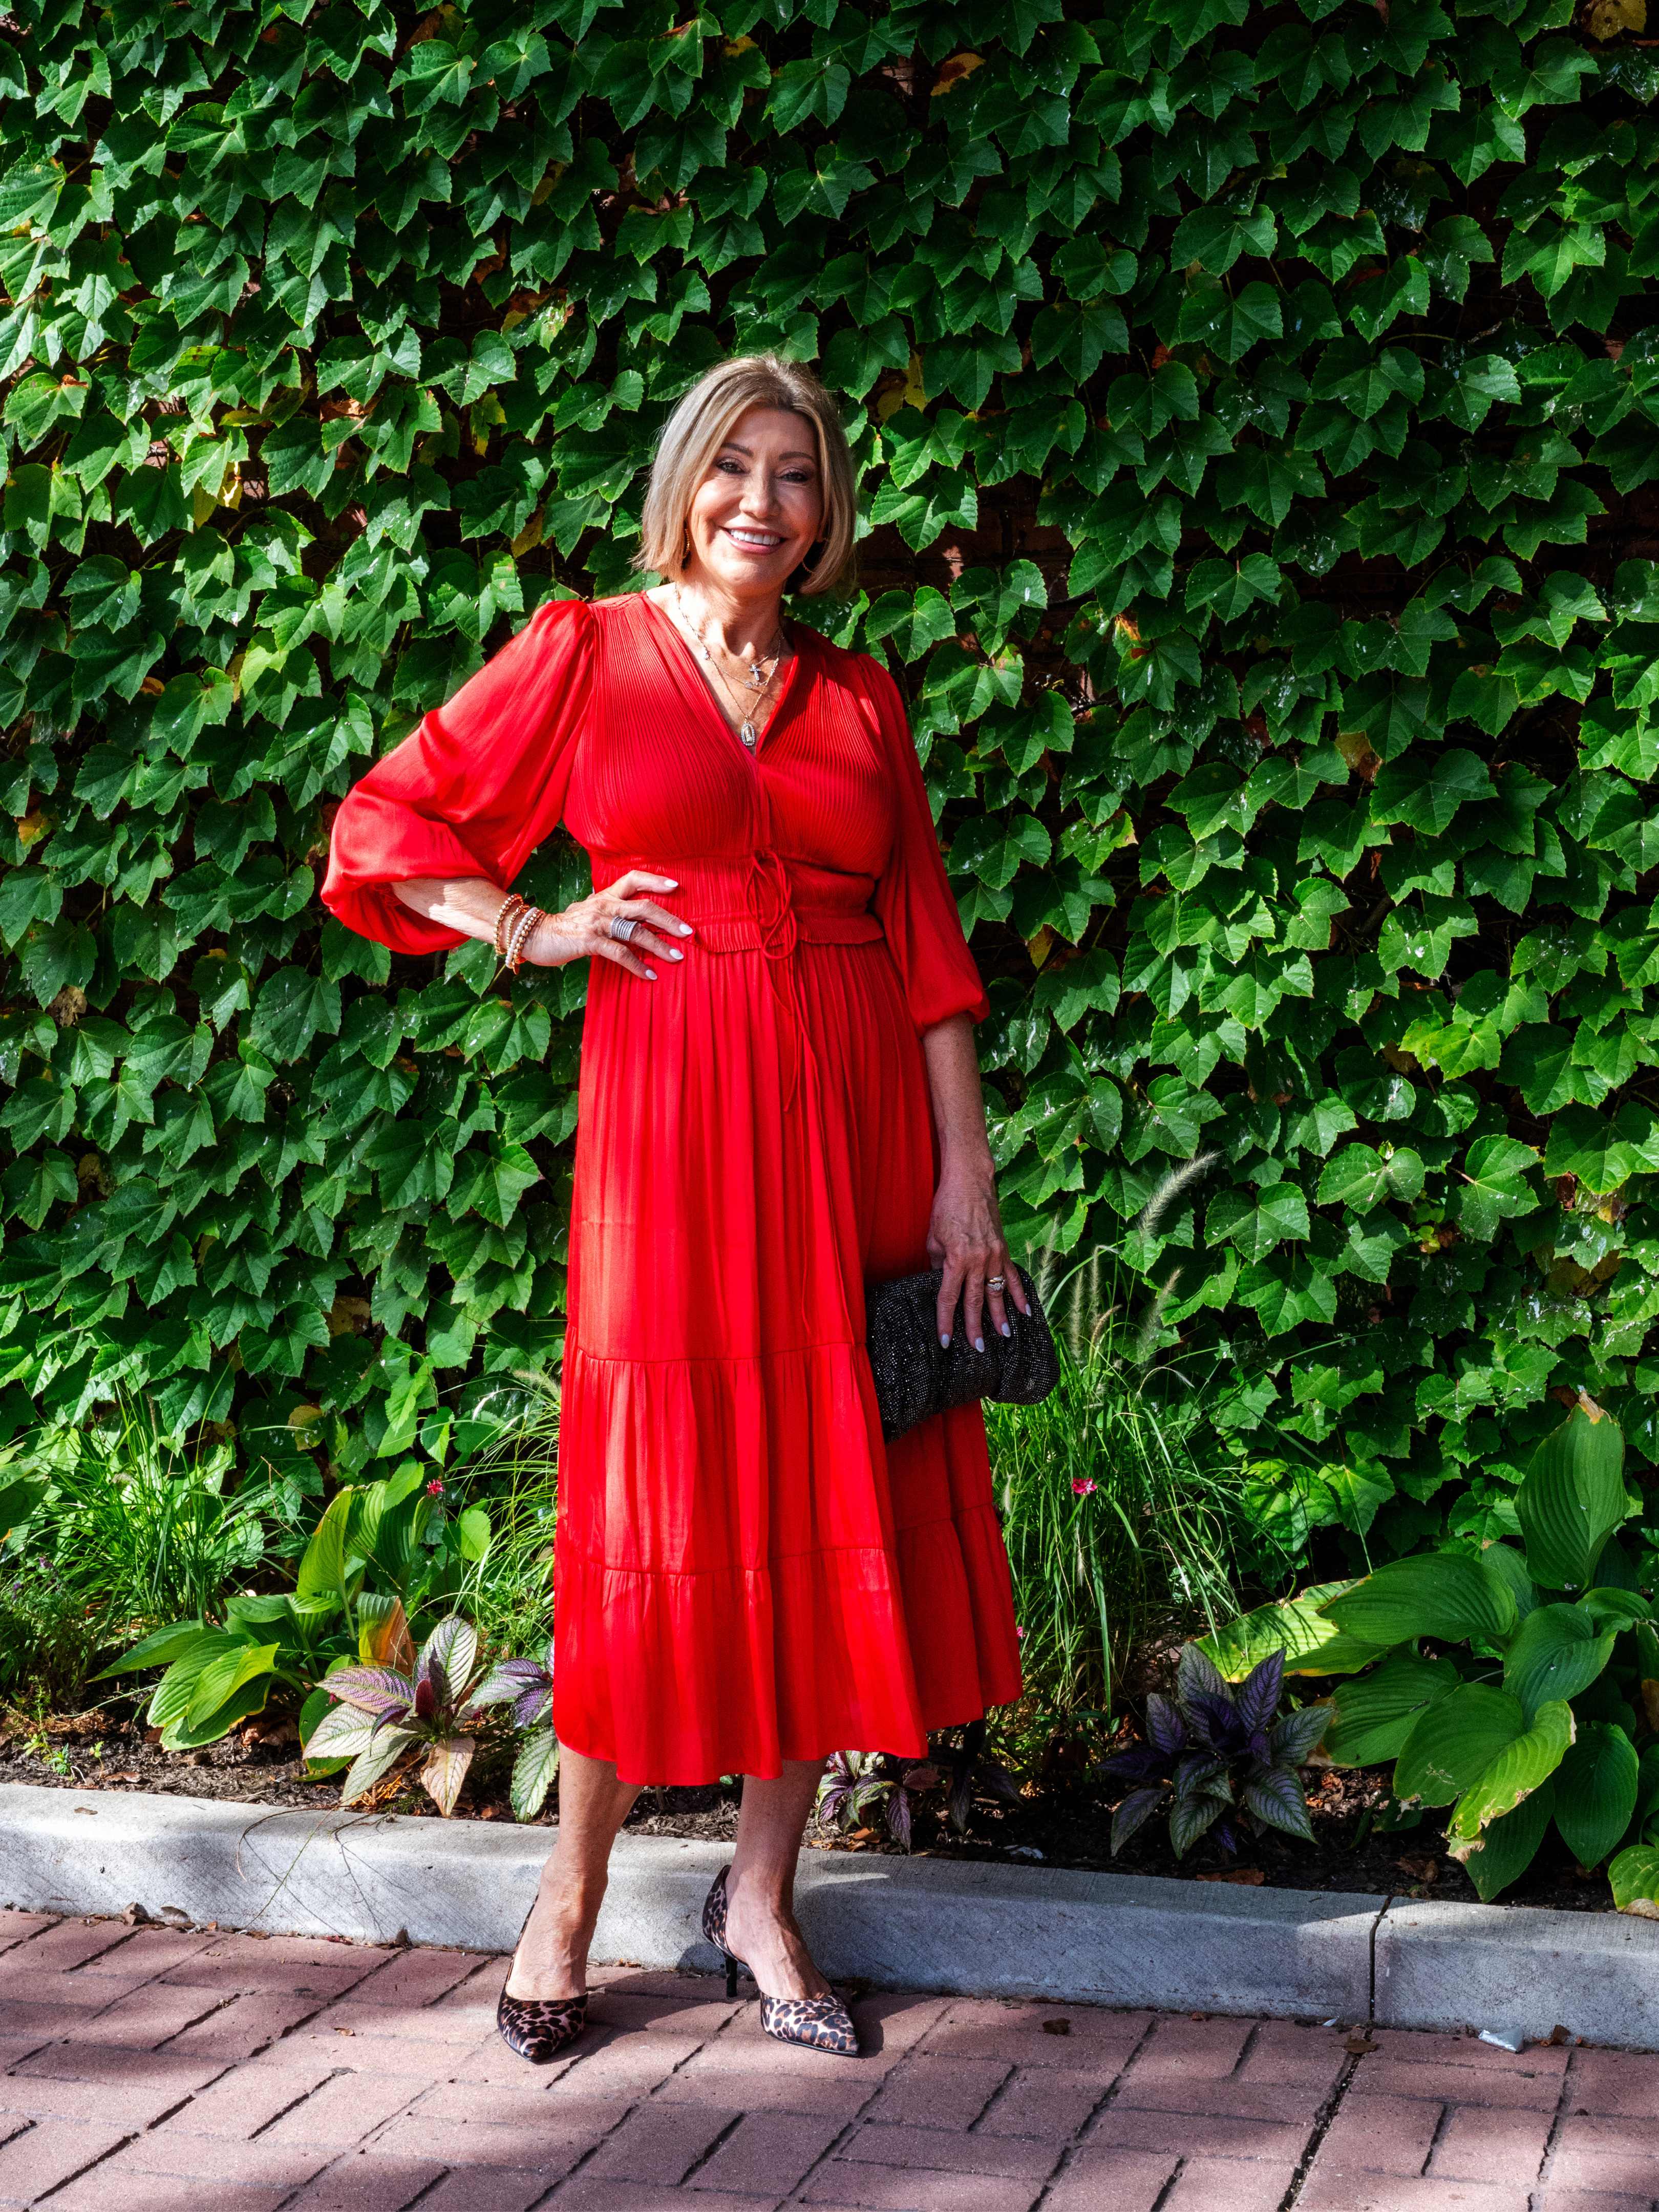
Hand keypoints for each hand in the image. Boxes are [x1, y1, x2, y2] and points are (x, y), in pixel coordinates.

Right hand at [525, 869, 692, 981]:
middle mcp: (604, 905)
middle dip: (670, 920)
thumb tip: (627, 913)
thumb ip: (607, 910)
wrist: (534, 935)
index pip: (634, 879)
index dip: (656, 880)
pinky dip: (637, 965)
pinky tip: (649, 975)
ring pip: (637, 931)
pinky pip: (620, 953)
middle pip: (645, 907)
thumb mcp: (587, 911)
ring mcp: (598, 922)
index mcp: (605, 896)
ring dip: (660, 946)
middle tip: (688, 932)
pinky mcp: (590, 941)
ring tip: (676, 957)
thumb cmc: (564, 926)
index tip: (676, 886)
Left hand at [925, 1145, 1028, 1353]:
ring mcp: (994, 1256)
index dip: (946, 1322)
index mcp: (956, 1260)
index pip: (949, 1298)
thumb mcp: (933, 1237)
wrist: (970, 1182)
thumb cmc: (946, 1208)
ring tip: (1004, 1336)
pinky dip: (1019, 1294)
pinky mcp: (1004, 1249)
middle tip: (978, 1348)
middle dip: (975, 1327)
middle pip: (974, 1301)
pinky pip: (1013, 1276)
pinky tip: (1025, 1312)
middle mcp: (978, 1261)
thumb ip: (937, 1262)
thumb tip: (940, 1281)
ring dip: (1000, 1316)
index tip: (945, 1341)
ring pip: (996, 1293)